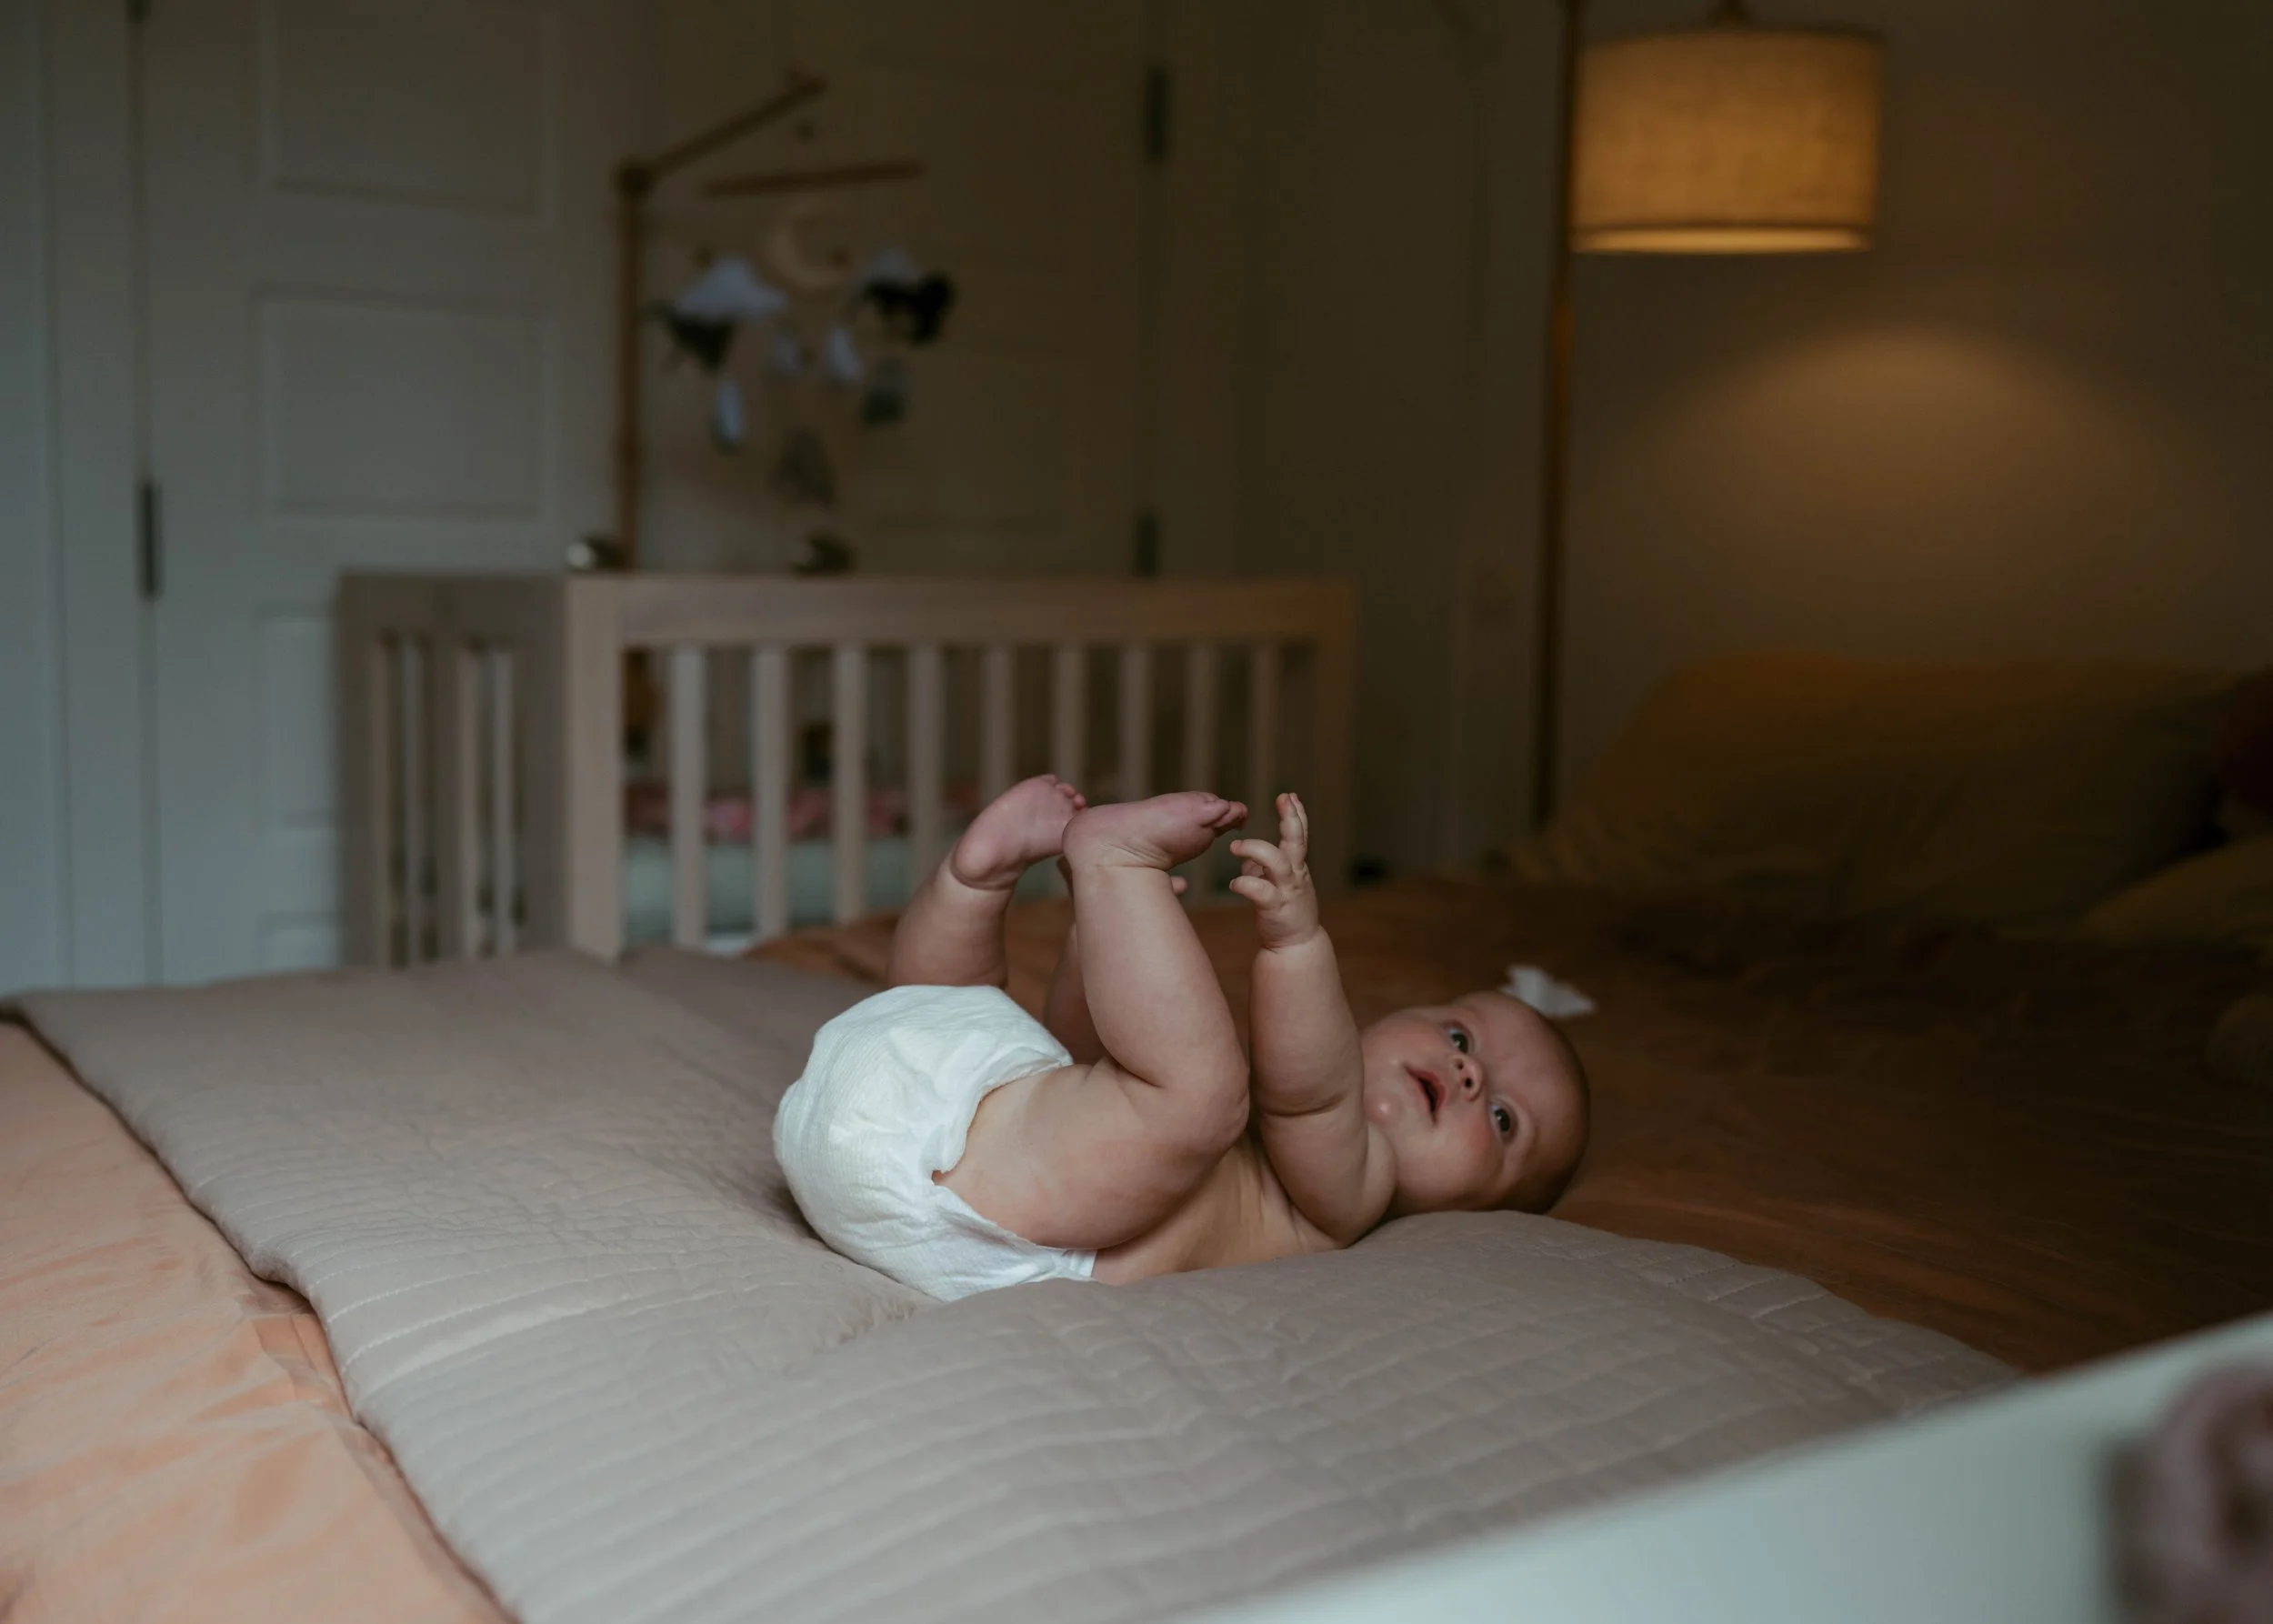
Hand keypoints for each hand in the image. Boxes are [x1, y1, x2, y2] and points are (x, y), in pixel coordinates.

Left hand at [1229, 792, 1318, 949]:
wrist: (1296, 946)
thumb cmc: (1286, 912)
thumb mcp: (1280, 885)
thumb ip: (1266, 868)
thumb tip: (1248, 858)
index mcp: (1296, 867)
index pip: (1300, 835)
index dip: (1297, 815)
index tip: (1290, 795)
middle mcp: (1295, 875)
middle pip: (1297, 841)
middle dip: (1291, 819)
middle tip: (1283, 800)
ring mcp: (1286, 891)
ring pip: (1277, 862)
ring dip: (1255, 850)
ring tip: (1235, 847)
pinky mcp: (1274, 908)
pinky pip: (1260, 891)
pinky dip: (1245, 883)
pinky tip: (1234, 883)